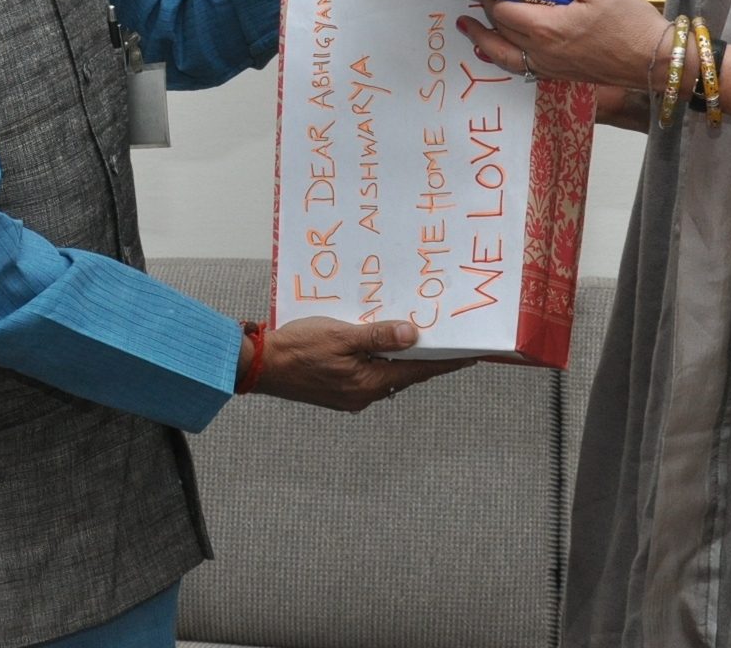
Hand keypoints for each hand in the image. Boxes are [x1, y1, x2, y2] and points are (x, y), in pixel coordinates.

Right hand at [253, 316, 474, 411]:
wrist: (258, 365)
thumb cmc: (296, 347)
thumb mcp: (339, 334)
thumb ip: (377, 336)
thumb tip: (412, 335)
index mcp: (369, 384)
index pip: (419, 370)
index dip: (446, 361)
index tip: (471, 354)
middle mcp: (363, 395)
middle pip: (405, 374)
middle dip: (425, 356)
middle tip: (447, 339)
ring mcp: (350, 395)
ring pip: (386, 374)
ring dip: (400, 356)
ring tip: (415, 337)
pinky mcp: (337, 391)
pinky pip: (368, 374)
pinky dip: (379, 359)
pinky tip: (378, 344)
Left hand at [456, 0, 671, 90]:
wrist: (657, 62)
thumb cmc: (632, 25)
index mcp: (547, 28)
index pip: (503, 10)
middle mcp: (542, 51)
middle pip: (499, 32)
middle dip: (483, 14)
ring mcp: (550, 67)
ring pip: (504, 57)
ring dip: (484, 42)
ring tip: (469, 31)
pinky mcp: (562, 75)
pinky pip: (522, 67)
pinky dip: (505, 57)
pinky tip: (504, 49)